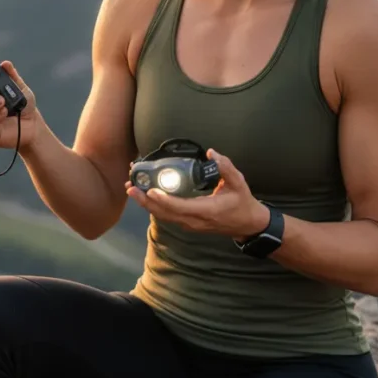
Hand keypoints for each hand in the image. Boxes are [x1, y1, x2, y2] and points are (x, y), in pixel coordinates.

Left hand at [126, 149, 269, 239]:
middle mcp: (194, 220)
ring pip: (163, 216)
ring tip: (131, 189)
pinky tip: (145, 196)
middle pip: (164, 213)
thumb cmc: (243, 203)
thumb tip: (212, 153)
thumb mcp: (239, 183)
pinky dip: (154, 206)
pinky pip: (167, 216)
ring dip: (146, 204)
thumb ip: (226, 167)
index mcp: (206, 210)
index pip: (180, 207)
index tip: (148, 190)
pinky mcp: (187, 223)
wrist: (247, 225)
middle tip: (129, 187)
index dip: (163, 200)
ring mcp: (190, 224)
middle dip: (145, 201)